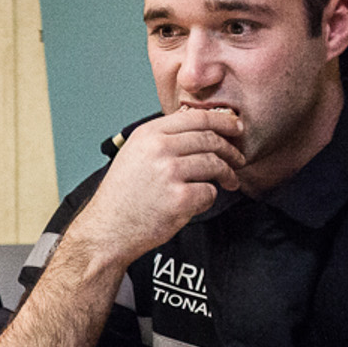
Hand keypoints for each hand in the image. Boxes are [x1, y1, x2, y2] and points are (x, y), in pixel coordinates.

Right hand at [65, 107, 242, 264]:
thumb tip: (200, 128)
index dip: (222, 121)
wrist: (109, 229)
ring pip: (215, 165)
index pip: (196, 117)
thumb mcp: (135, 154)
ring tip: (229, 182)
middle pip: (210, 140)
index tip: (235, 128)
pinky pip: (210, 192)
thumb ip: (163, 138)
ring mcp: (169, 173)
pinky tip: (197, 202)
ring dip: (227, 174)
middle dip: (230, 150)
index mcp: (148, 134)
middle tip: (238, 160)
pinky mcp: (180, 198)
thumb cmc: (123, 195)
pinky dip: (209, 198)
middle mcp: (158, 149)